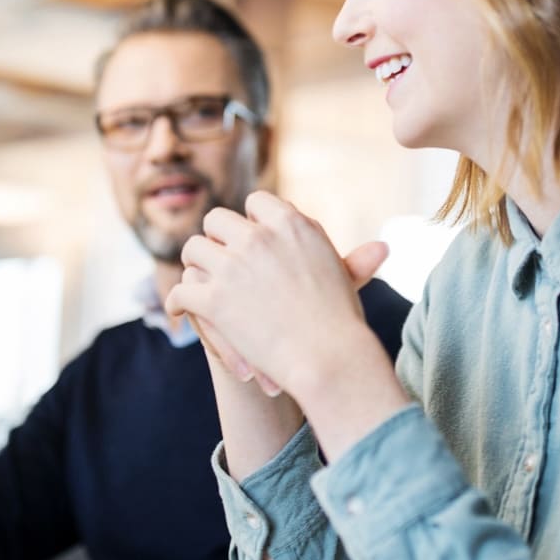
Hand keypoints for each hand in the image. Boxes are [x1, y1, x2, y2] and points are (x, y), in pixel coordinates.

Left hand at [166, 191, 388, 400]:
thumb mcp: (346, 280)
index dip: (251, 220)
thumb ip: (355, 260)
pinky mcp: (213, 298)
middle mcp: (259, 236)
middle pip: (218, 219)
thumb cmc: (343, 322)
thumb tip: (383, 248)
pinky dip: (177, 302)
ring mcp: (233, 266)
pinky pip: (181, 289)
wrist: (328, 358)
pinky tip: (179, 311)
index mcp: (291, 223)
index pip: (257, 202)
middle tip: (217, 258)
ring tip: (196, 280)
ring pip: (193, 248)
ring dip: (194, 265)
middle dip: (216, 238)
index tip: (249, 237)